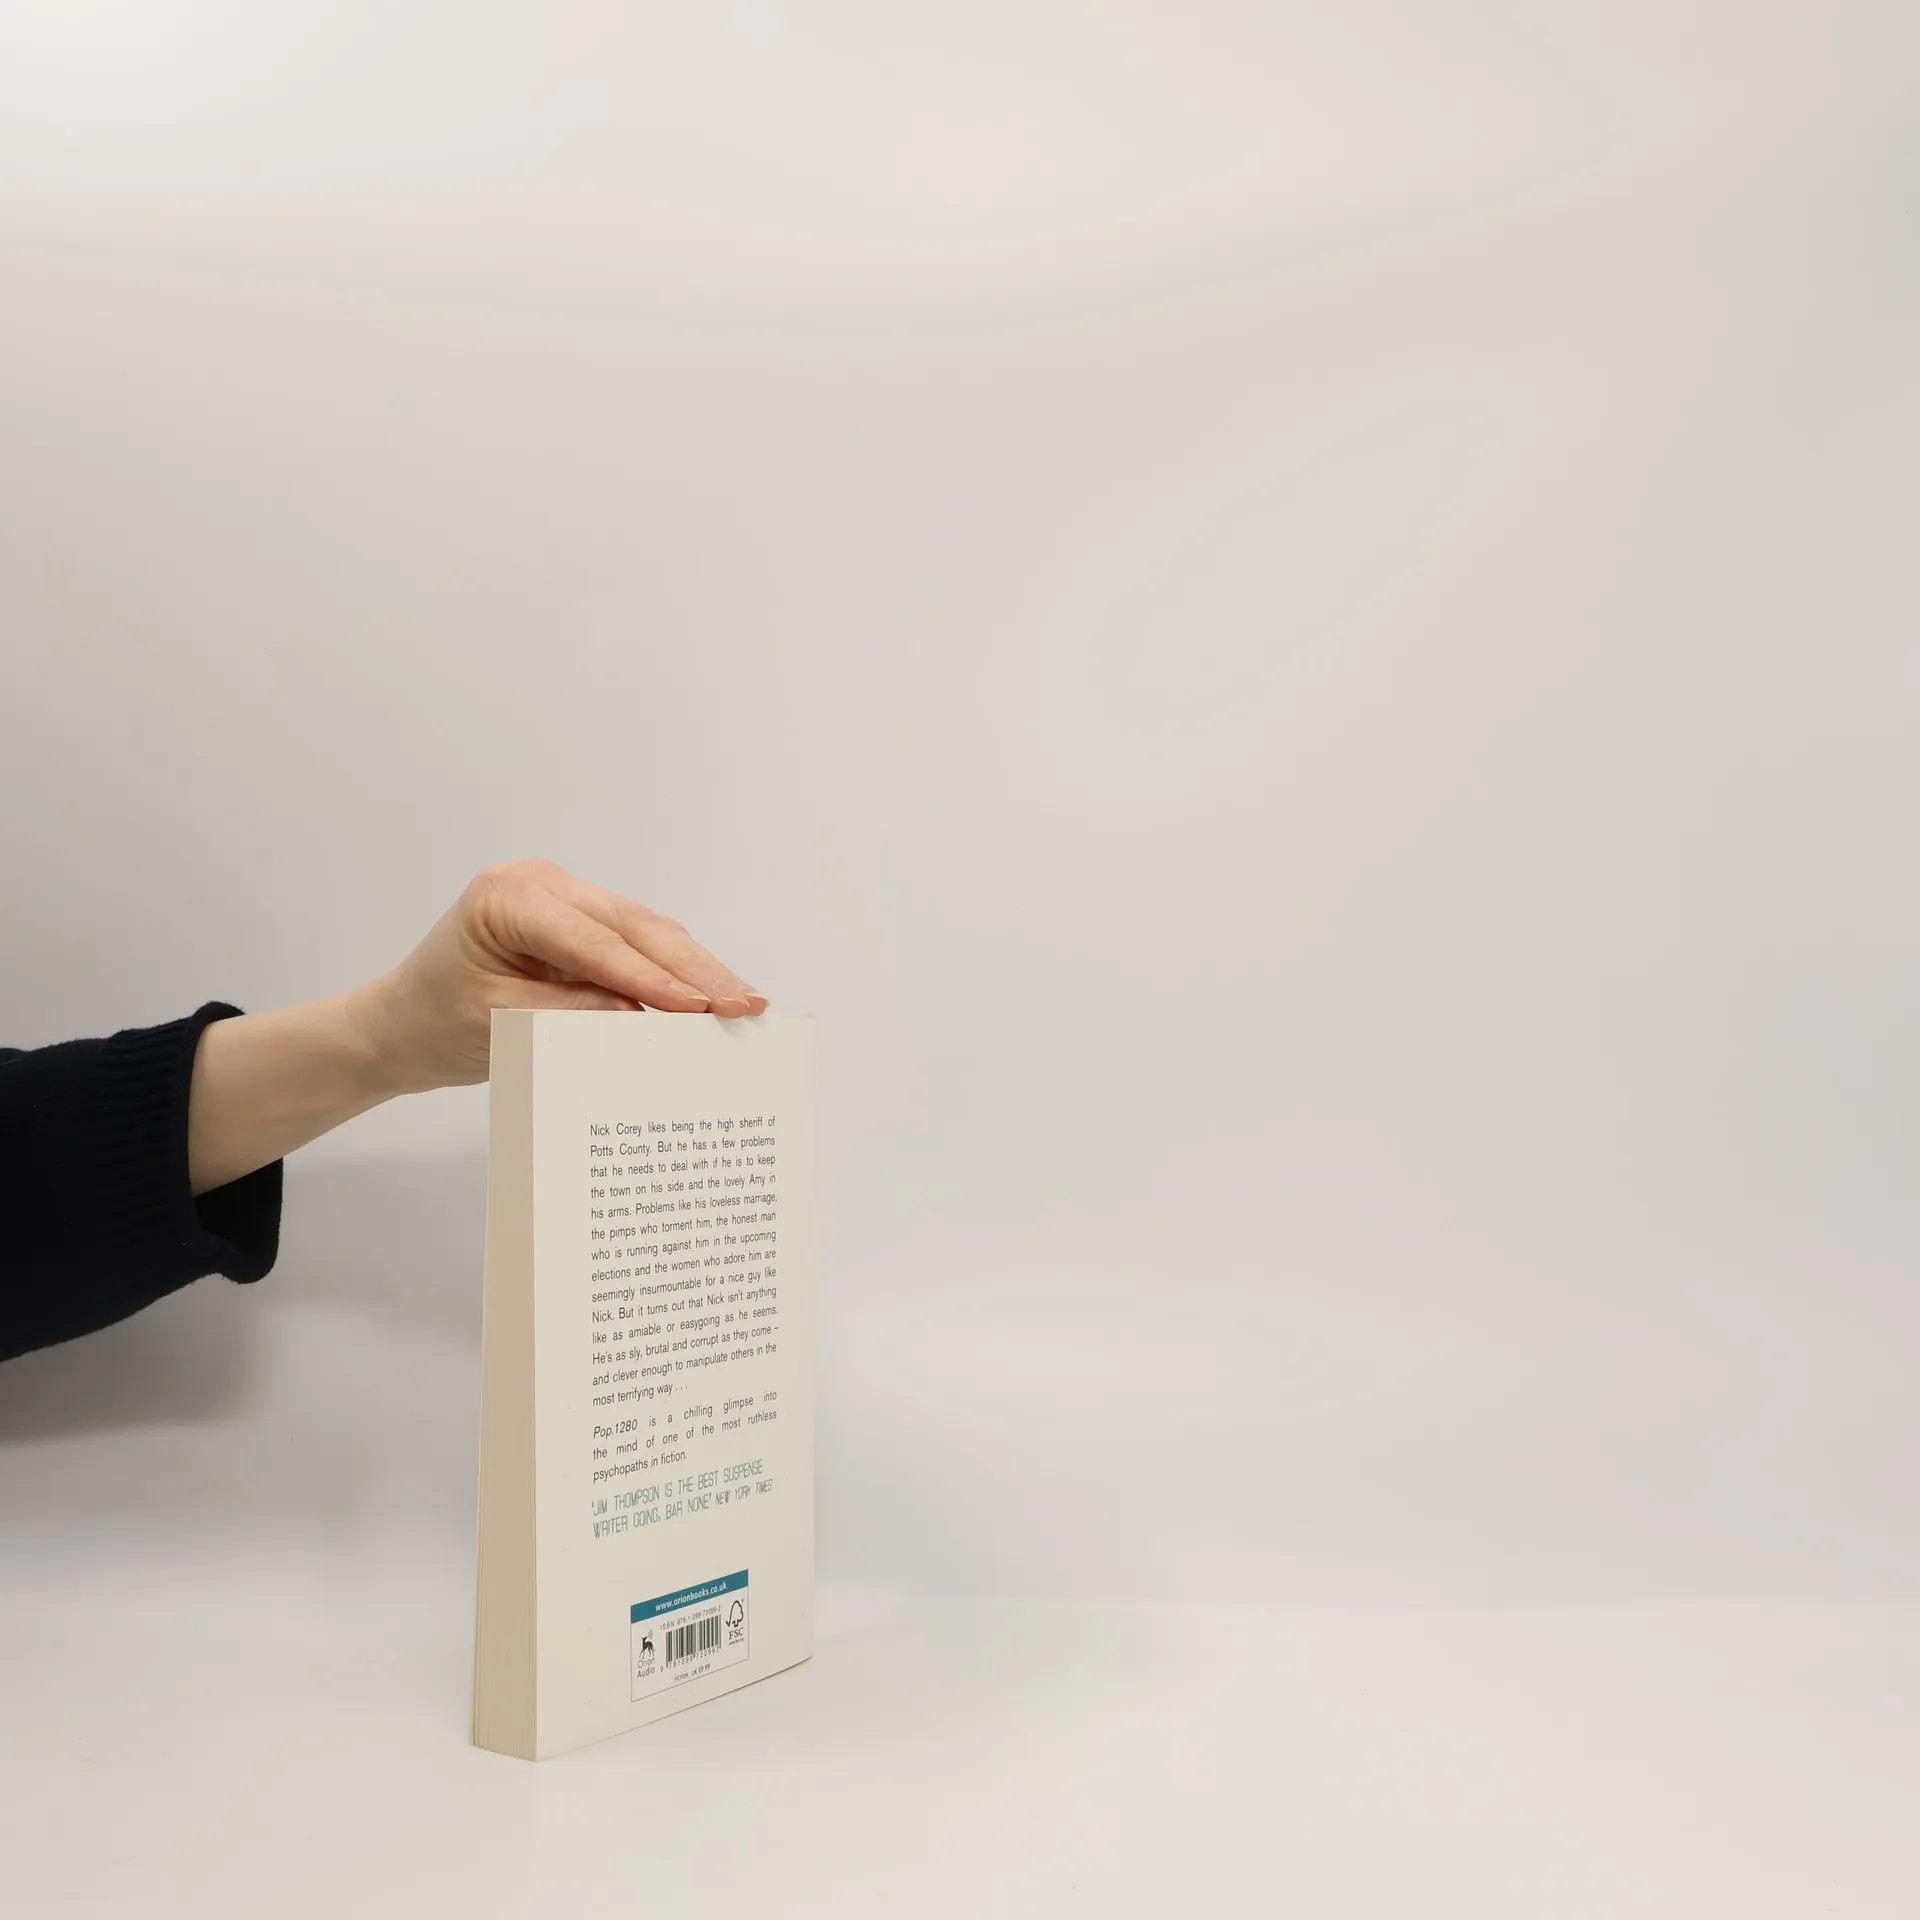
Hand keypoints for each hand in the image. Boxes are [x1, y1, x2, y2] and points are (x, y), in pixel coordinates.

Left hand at [353, 859, 767, 1092]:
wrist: (402, 1027)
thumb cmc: (435, 1023)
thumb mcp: (498, 1024)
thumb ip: (572, 1012)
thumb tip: (645, 1015)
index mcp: (508, 896)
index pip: (593, 940)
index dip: (649, 976)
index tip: (697, 1008)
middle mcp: (543, 884)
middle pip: (633, 926)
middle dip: (693, 968)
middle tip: (744, 1002)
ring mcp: (567, 898)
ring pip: (646, 930)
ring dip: (696, 968)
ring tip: (744, 1001)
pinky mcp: (582, 923)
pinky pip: (638, 943)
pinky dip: (676, 969)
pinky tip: (714, 994)